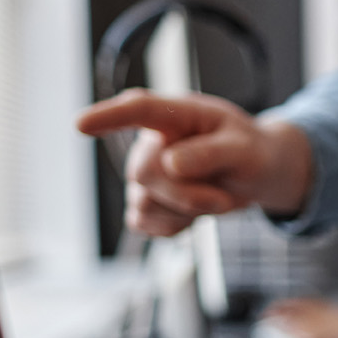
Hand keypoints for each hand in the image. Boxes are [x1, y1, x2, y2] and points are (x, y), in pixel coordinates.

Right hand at [76, 89, 311, 235]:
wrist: (255, 176)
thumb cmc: (251, 153)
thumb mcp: (246, 150)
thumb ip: (212, 153)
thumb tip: (170, 164)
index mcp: (176, 115)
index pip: (138, 110)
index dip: (109, 117)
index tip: (81, 125)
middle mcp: (152, 141)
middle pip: (144, 173)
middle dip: (186, 195)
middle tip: (223, 200)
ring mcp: (145, 173)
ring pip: (144, 202)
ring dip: (185, 212)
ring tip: (214, 198)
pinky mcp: (146, 202)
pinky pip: (144, 224)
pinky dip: (174, 227)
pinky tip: (193, 213)